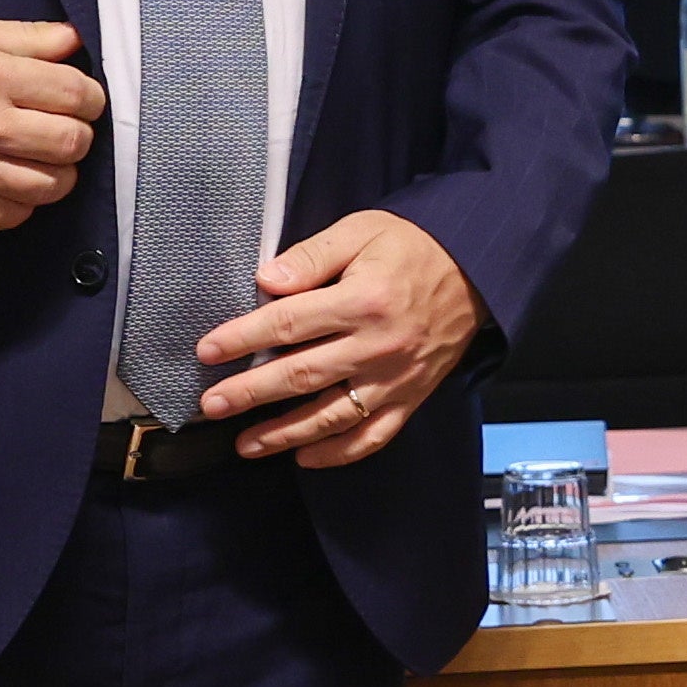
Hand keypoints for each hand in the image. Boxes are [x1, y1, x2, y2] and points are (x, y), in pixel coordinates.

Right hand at [0, 20, 105, 230]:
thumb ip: (28, 37)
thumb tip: (76, 42)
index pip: (77, 95)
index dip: (90, 96)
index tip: (81, 98)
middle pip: (73, 143)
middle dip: (78, 133)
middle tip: (62, 125)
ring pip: (52, 186)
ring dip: (58, 171)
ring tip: (42, 155)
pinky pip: (14, 216)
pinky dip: (24, 202)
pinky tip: (14, 179)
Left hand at [193, 210, 487, 467]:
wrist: (478, 269)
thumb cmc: (414, 246)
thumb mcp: (363, 230)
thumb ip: (312, 256)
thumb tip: (265, 282)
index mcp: (364, 300)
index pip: (289, 324)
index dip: (242, 338)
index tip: (208, 351)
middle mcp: (378, 345)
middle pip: (302, 375)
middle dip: (250, 393)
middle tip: (212, 405)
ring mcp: (396, 377)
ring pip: (332, 415)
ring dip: (284, 433)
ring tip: (245, 444)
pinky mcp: (411, 396)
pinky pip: (373, 435)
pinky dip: (339, 452)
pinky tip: (305, 456)